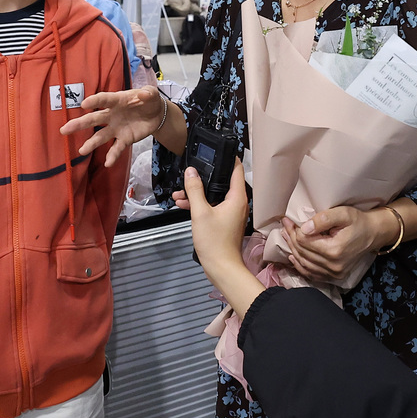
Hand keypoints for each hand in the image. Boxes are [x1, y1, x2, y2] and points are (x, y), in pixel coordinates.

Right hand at [58, 86, 161, 164]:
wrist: (157, 114)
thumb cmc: (148, 99)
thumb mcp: (151, 93)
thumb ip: (148, 93)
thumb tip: (143, 95)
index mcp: (116, 101)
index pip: (104, 100)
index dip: (94, 101)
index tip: (84, 104)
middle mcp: (112, 115)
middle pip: (93, 120)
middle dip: (79, 124)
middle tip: (64, 130)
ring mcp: (116, 128)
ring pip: (100, 136)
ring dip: (91, 144)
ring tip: (82, 151)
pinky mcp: (124, 139)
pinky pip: (116, 148)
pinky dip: (112, 156)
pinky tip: (108, 163)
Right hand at [179, 161, 261, 315]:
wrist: (221, 267)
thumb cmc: (214, 240)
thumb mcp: (200, 212)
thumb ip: (195, 190)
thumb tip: (191, 171)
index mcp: (237, 197)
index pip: (236, 169)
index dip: (227, 158)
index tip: (214, 150)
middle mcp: (237, 202)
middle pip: (222, 182)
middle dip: (204, 178)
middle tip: (189, 173)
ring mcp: (231, 212)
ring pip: (214, 195)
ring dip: (197, 193)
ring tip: (179, 194)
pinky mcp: (224, 221)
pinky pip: (212, 206)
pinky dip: (200, 204)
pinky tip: (183, 204)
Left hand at [281, 206, 388, 283]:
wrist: (373, 234)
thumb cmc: (359, 221)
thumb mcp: (343, 214)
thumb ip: (323, 219)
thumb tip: (304, 228)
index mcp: (334, 250)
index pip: (304, 242)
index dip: (294, 230)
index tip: (288, 219)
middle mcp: (333, 265)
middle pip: (302, 252)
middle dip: (291, 238)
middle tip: (285, 226)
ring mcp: (334, 273)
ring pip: (304, 263)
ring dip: (293, 250)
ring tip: (287, 236)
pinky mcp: (334, 276)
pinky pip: (311, 274)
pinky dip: (300, 265)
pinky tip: (293, 256)